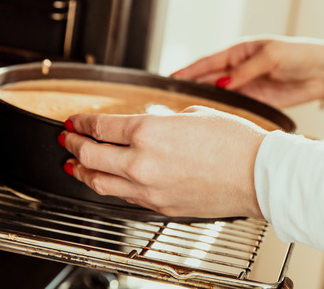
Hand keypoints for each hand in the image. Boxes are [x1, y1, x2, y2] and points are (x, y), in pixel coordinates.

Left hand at [59, 106, 266, 218]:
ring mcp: (148, 189)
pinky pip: (124, 197)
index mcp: (148, 133)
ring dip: (81, 171)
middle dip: (73, 144)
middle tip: (66, 138)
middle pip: (91, 155)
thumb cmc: (234, 142)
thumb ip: (163, 121)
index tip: (75, 120)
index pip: (100, 127)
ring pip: (100, 182)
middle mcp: (141, 163)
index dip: (82, 122)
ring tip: (73, 164)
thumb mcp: (194, 115)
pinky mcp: (160, 207)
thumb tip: (152, 126)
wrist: (257, 174)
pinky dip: (110, 187)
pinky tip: (108, 181)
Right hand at [171, 36, 323, 108]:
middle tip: (170, 101)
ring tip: (185, 114)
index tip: (169, 79)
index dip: (188, 71)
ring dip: (205, 104)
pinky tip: (211, 122)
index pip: (207, 63)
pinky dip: (223, 114)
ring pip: (219, 96)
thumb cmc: (299, 55)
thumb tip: (221, 83)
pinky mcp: (258, 102)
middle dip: (191, 89)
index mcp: (239, 52)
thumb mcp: (271, 57)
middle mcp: (239, 69)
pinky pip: (236, 108)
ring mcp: (247, 86)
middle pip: (209, 80)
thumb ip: (245, 71)